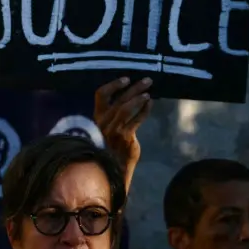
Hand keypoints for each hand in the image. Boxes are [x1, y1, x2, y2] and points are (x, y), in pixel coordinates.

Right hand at [94, 77, 152, 191]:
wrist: (113, 168)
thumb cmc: (113, 147)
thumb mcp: (108, 128)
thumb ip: (114, 114)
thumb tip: (131, 95)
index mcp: (97, 118)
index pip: (101, 95)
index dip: (113, 85)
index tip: (126, 79)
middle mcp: (103, 122)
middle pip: (118, 99)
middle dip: (134, 88)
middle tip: (148, 80)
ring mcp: (113, 130)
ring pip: (126, 108)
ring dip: (139, 98)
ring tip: (148, 93)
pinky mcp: (124, 137)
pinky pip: (136, 120)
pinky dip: (144, 110)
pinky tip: (150, 104)